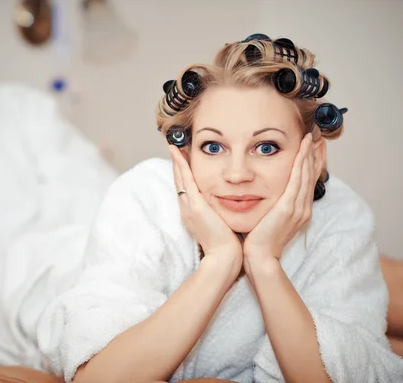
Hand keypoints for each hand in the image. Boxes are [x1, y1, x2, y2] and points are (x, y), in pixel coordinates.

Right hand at [169, 145, 241, 266]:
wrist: (224, 257)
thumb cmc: (226, 244)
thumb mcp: (220, 224)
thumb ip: (219, 214)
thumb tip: (228, 205)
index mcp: (193, 212)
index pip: (186, 187)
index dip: (183, 173)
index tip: (183, 159)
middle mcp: (187, 207)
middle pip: (179, 180)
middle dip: (177, 164)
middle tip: (174, 146)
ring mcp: (189, 206)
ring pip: (180, 178)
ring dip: (177, 161)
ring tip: (174, 145)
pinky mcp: (194, 205)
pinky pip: (185, 180)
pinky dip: (181, 165)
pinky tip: (179, 153)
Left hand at [243, 133, 316, 264]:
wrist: (260, 258)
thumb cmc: (259, 241)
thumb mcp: (270, 221)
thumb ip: (273, 208)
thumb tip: (268, 196)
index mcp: (299, 211)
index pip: (308, 182)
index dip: (312, 164)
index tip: (313, 148)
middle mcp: (303, 208)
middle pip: (311, 176)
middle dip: (314, 155)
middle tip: (316, 137)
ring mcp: (298, 208)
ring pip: (306, 175)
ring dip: (309, 155)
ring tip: (310, 139)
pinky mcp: (288, 208)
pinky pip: (297, 181)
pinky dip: (301, 164)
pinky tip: (302, 152)